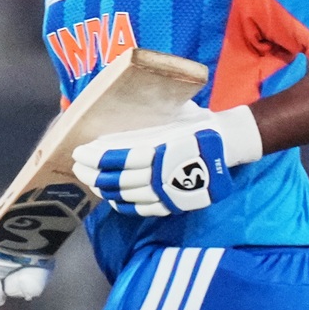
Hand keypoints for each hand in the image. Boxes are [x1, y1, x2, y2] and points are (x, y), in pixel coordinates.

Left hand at [70, 102, 262, 215]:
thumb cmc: (199, 124)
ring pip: (125, 196)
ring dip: (104, 190)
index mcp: (159, 148)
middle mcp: (159, 173)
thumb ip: (149, 114)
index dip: (94, 158)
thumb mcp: (175, 111)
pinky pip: (140, 209)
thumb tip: (121, 100)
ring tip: (93, 182)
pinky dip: (122, 205)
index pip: (116, 157)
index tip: (79, 153)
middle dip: (92, 175)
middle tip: (79, 168)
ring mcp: (166, 192)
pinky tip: (113, 198)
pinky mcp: (172, 204)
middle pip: (116, 179)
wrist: (229, 145)